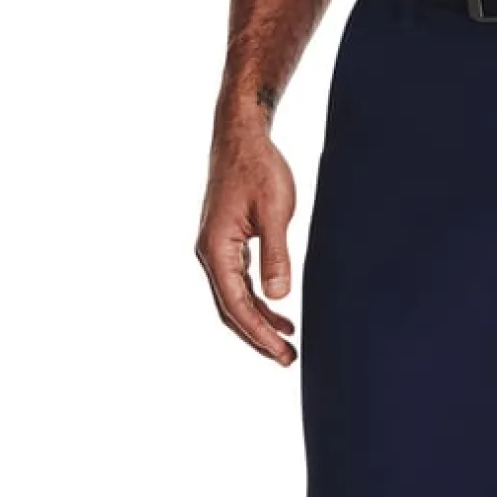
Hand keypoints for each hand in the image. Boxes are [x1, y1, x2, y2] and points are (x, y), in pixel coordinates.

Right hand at [196, 123, 297, 365]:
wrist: (241, 136)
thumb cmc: (259, 167)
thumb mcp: (276, 212)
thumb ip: (276, 256)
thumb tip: (277, 296)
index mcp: (216, 248)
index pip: (237, 305)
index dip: (260, 333)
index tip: (284, 353)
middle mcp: (209, 253)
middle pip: (230, 310)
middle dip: (257, 338)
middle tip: (287, 360)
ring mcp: (215, 249)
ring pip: (233, 300)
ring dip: (258, 323)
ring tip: (287, 344)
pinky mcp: (226, 244)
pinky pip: (238, 284)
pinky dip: (257, 302)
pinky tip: (279, 313)